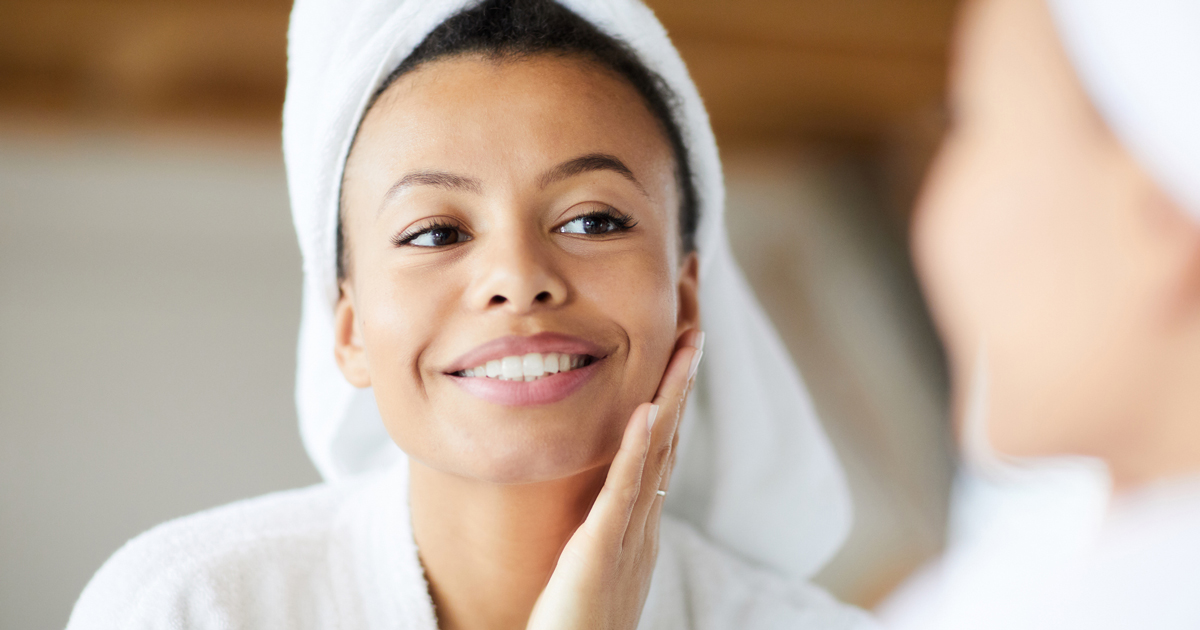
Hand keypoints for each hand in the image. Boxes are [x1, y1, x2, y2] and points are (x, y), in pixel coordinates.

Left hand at [526, 329, 704, 629]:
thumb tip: (609, 499)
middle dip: (683, 380)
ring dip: (671, 397)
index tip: (680, 350)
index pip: (661, 447)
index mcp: (640, 524)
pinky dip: (636, 449)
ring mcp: (628, 535)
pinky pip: (621, 492)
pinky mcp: (600, 550)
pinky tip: (646, 412)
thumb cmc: (577, 628)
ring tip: (685, 348)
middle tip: (695, 328)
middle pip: (670, 438)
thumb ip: (606, 530)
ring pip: (655, 454)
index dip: (673, 396)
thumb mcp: (597, 568)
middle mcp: (644, 523)